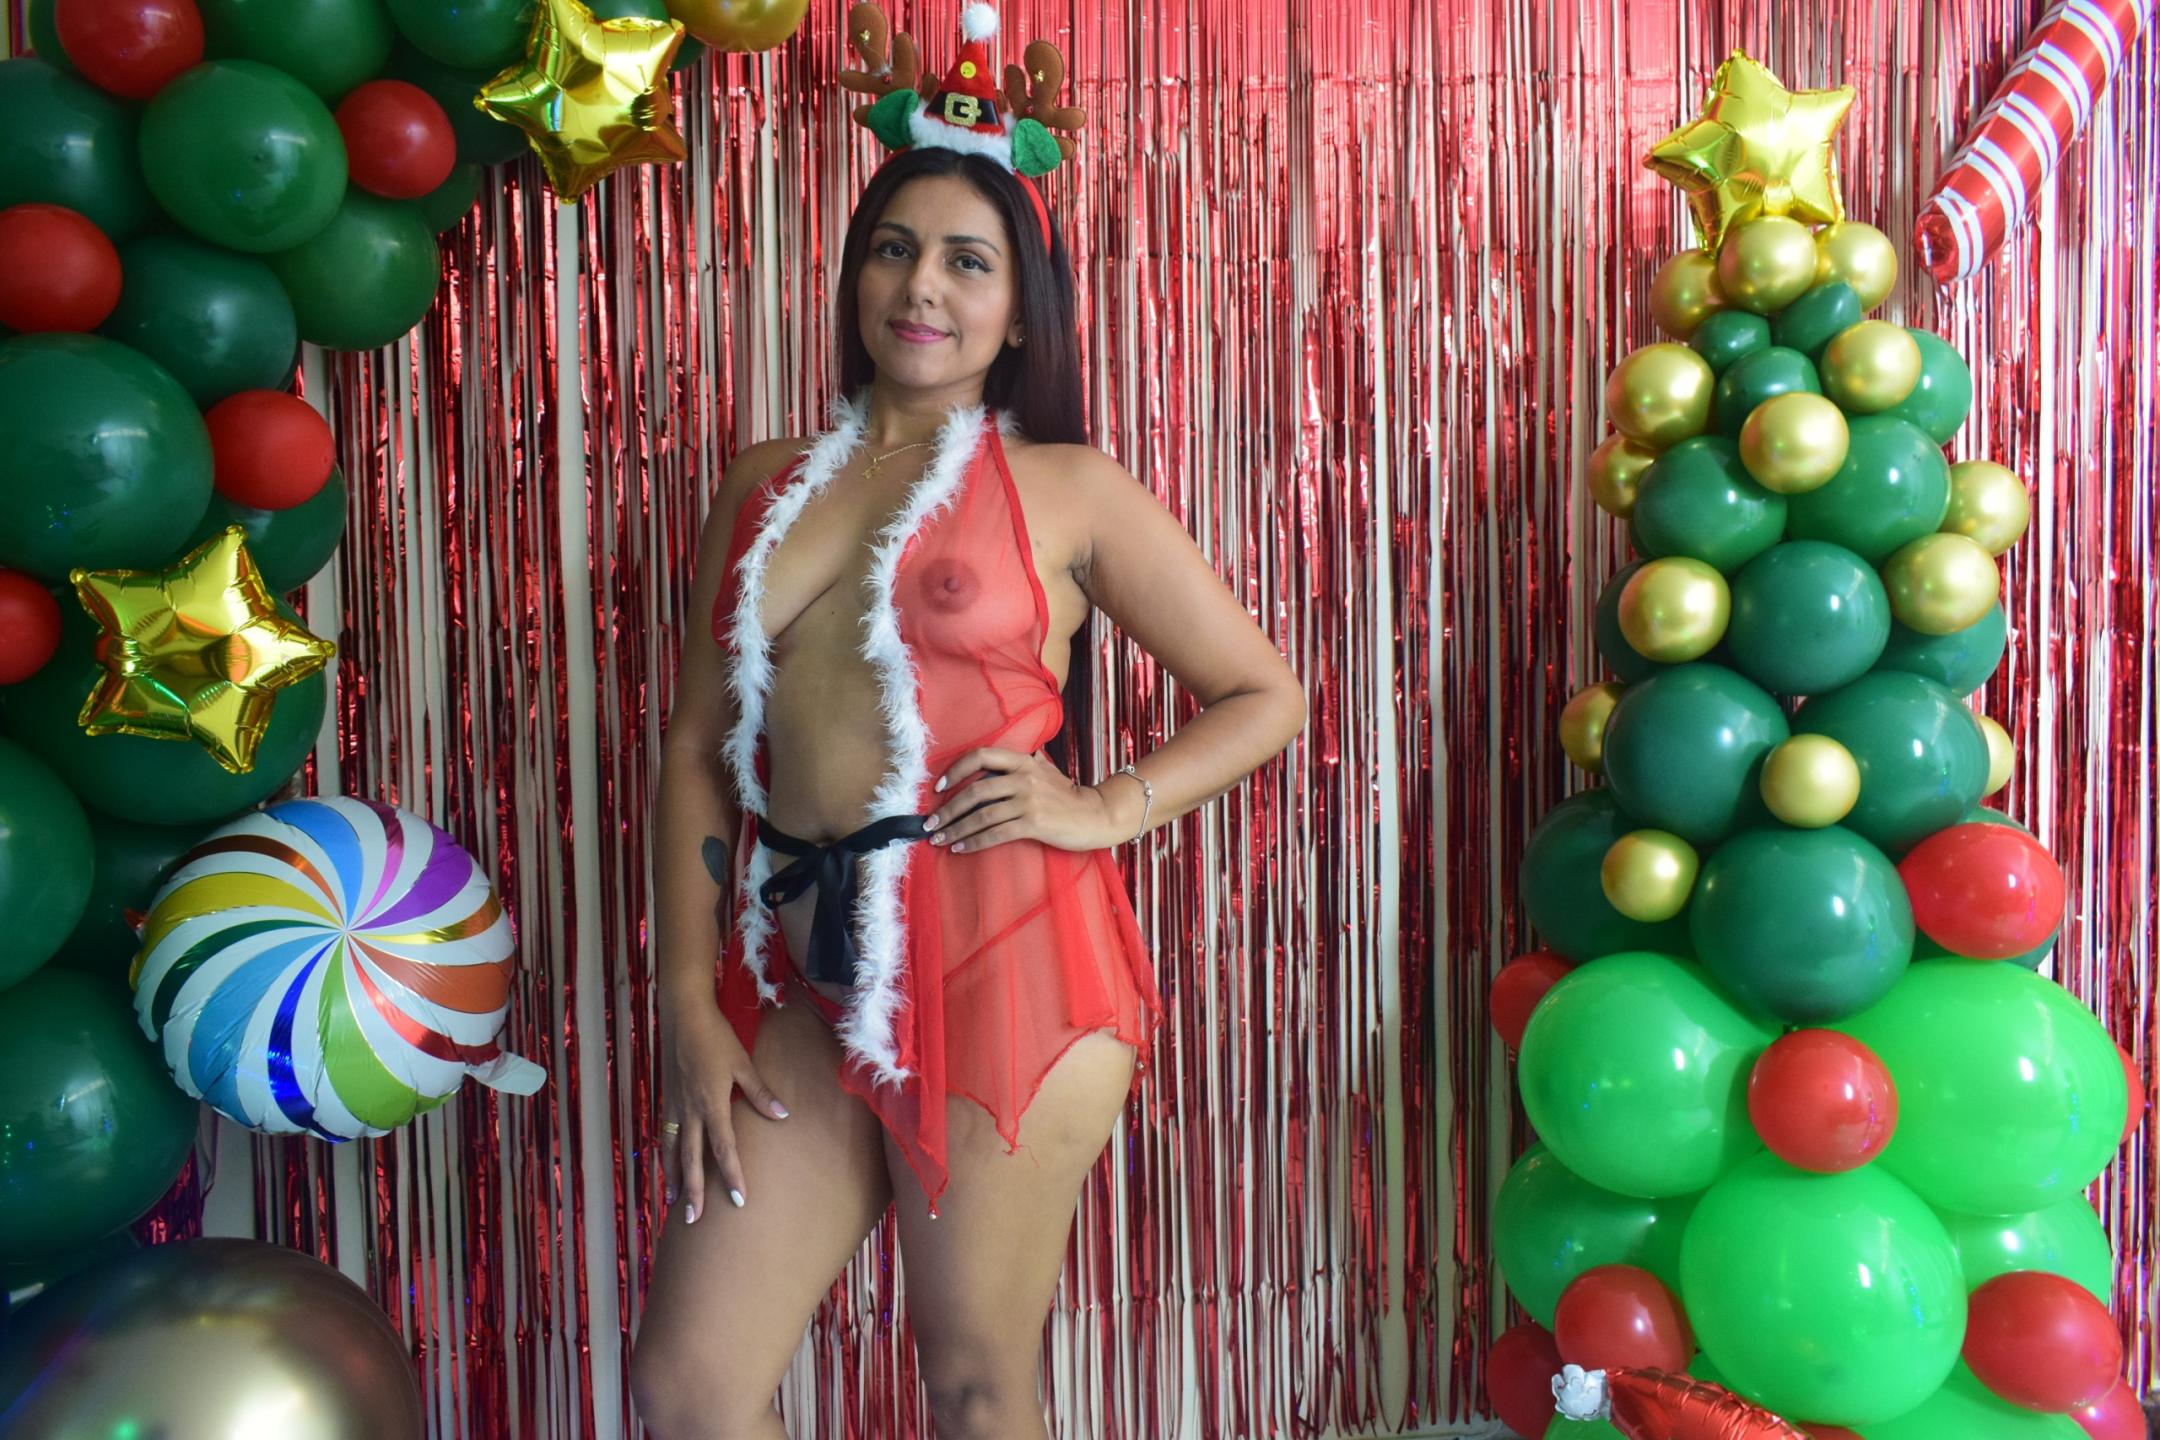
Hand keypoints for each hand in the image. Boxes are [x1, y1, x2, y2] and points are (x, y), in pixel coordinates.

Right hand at [658, 1009, 788, 1222]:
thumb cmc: (717, 1038)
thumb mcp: (743, 1063)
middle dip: (694, 1190)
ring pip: (673, 1151)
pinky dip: (665, 1156)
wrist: (684, 1017)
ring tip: (674, 1203)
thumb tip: (782, 1114)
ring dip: (674, 1178)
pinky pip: (665, 1136)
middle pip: (692, 1159)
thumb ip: (760, 1092)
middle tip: (694, 1219)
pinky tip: (667, 1167)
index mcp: (712, 1104)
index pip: (724, 1148)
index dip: (732, 1175)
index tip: (738, 1200)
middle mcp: (690, 1111)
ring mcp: (675, 1107)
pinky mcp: (667, 1100)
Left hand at [924, 745, 1130, 853]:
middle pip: (974, 791)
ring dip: (955, 829)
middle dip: (947, 810)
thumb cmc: (1069, 797)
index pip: (981, 756)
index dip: (955, 770)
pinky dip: (974, 842)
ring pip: (981, 815)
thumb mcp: (1046, 771)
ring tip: (939, 840)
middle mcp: (1024, 777)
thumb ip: (1024, 764)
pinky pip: (995, 834)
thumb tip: (1000, 762)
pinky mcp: (1034, 823)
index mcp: (1023, 761)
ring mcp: (1029, 800)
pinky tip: (960, 848)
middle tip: (930, 824)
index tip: (939, 788)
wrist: (1097, 815)